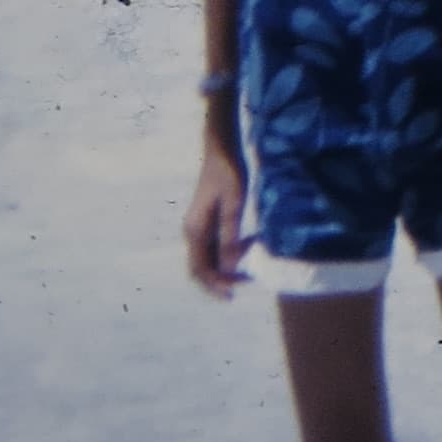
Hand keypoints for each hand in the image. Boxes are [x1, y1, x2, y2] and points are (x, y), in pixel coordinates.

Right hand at [183, 140, 251, 297]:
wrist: (221, 149)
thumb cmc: (229, 172)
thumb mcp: (234, 203)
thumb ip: (230, 235)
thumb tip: (229, 268)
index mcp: (195, 231)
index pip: (200, 269)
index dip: (215, 284)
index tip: (233, 293)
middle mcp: (193, 232)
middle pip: (201, 267)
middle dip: (220, 280)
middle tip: (244, 284)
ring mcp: (199, 227)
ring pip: (208, 258)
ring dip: (224, 268)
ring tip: (248, 271)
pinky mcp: (207, 220)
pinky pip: (214, 246)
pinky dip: (227, 254)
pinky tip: (245, 250)